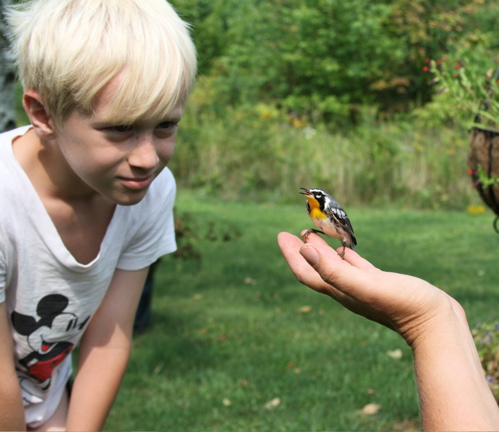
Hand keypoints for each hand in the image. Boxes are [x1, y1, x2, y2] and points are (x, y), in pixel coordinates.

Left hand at [277, 231, 460, 345]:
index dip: (291, 255)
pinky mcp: (380, 283)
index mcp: (339, 290)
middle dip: (302, 250)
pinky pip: (356, 267)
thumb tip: (304, 251)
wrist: (436, 324)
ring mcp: (363, 287)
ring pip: (335, 265)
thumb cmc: (402, 304)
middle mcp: (347, 289)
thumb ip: (334, 270)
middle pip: (317, 268)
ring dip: (323, 251)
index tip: (281, 235)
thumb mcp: (365, 285)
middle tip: (293, 232)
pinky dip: (347, 256)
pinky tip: (346, 249)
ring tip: (314, 235)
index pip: (307, 271)